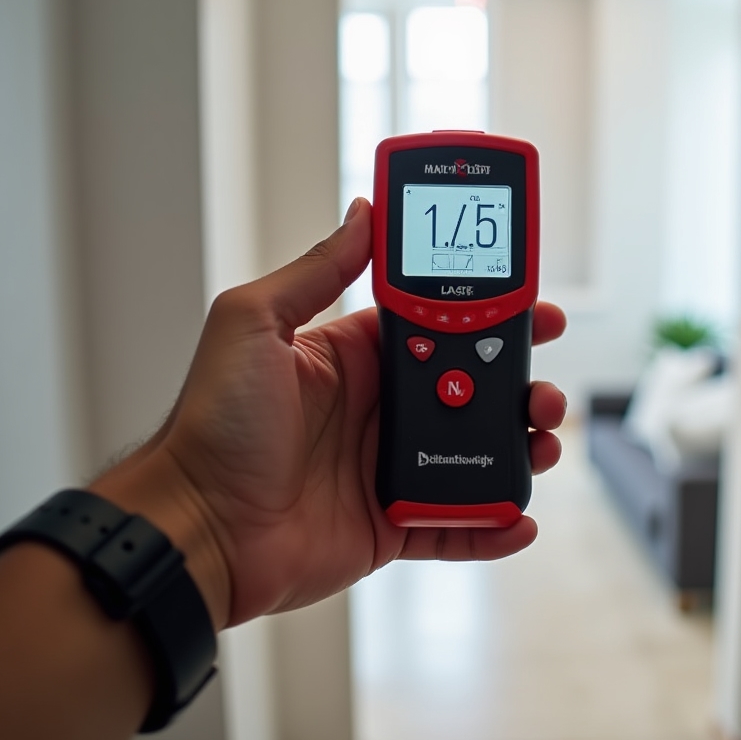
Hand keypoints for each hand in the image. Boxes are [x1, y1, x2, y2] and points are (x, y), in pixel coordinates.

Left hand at [95, 199, 566, 628]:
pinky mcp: (390, 520)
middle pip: (469, 384)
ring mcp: (387, 463)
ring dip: (517, 445)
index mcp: (355, 354)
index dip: (488, 312)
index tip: (529, 304)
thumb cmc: (212, 424)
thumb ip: (317, 271)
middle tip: (543, 382)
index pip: (438, 321)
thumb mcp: (255, 324)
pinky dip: (491, 522)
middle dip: (517, 379)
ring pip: (473, 449)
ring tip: (539, 440)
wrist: (198, 527)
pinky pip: (453, 522)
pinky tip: (518, 519)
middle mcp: (378, 405)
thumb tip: (363, 212)